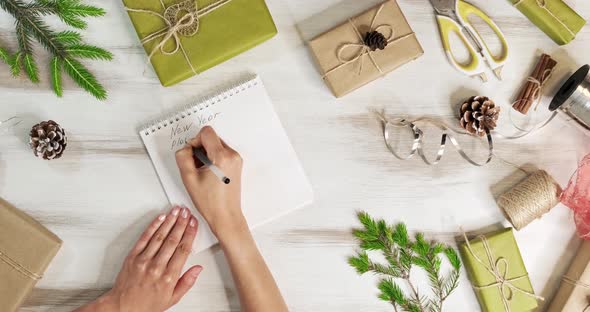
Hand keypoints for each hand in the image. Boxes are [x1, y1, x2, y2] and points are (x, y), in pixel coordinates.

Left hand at [76, 206, 201, 311]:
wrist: (123, 307)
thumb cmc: (147, 304)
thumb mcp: (172, 298)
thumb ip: (187, 282)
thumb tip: (198, 269)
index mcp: (169, 277)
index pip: (183, 250)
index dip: (190, 234)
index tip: (194, 224)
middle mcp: (156, 267)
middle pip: (173, 240)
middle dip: (181, 223)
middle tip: (187, 212)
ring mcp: (144, 260)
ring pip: (160, 236)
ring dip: (170, 221)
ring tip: (176, 211)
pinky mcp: (133, 256)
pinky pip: (144, 238)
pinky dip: (153, 226)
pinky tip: (160, 218)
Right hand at [175, 126, 245, 239]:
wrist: (226, 216)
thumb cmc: (210, 202)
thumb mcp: (189, 178)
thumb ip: (183, 157)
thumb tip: (186, 148)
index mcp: (222, 156)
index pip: (206, 132)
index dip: (195, 141)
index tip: (192, 155)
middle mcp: (232, 155)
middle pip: (211, 138)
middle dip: (200, 149)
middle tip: (196, 167)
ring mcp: (236, 159)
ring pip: (216, 145)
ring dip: (206, 154)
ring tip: (203, 172)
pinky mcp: (237, 164)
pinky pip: (222, 153)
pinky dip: (213, 159)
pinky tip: (209, 174)